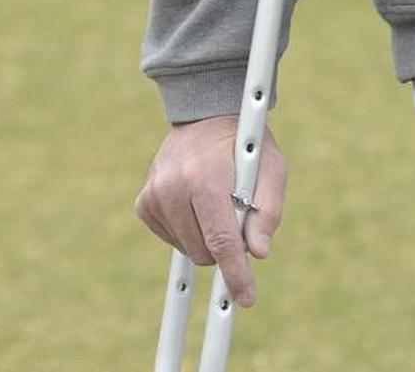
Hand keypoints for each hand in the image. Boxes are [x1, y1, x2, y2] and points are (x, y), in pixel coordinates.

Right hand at [135, 116, 286, 307]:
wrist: (207, 116)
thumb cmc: (246, 145)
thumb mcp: (271, 168)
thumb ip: (269, 210)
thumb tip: (259, 253)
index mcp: (205, 176)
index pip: (221, 239)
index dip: (235, 273)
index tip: (246, 298)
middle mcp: (172, 185)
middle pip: (204, 251)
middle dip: (226, 246)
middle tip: (238, 212)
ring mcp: (153, 194)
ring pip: (188, 249)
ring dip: (208, 237)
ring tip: (217, 201)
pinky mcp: (144, 203)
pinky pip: (172, 238)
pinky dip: (189, 231)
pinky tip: (197, 202)